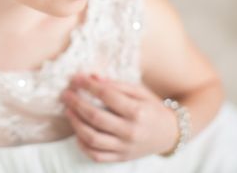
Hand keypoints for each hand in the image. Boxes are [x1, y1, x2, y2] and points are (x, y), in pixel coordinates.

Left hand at [60, 73, 178, 161]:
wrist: (170, 134)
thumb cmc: (152, 108)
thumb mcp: (140, 92)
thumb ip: (116, 85)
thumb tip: (92, 78)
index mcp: (137, 111)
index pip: (107, 96)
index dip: (88, 85)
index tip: (76, 78)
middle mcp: (131, 131)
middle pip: (95, 117)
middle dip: (76, 103)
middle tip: (66, 94)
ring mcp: (125, 147)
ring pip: (92, 138)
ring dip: (75, 123)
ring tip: (68, 111)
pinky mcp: (121, 158)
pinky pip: (96, 155)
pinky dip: (83, 145)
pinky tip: (77, 132)